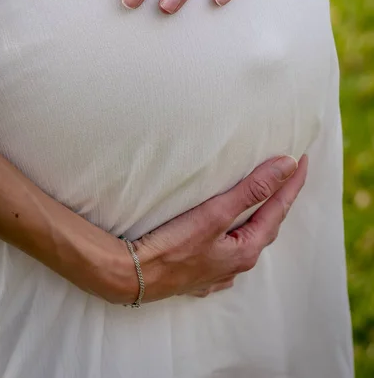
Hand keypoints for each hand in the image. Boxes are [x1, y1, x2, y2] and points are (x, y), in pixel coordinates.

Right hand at [127, 155, 306, 302]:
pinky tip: (230, 238)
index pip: (279, 208)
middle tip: (288, 176)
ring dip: (258, 218)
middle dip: (280, 199)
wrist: (132, 275)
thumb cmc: (172, 245)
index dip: (292, 182)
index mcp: (246, 249)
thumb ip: (252, 190)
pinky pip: (227, 254)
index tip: (302, 159)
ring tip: (263, 201)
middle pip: (266, 225)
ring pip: (247, 239)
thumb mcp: (216, 213)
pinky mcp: (199, 274)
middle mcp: (236, 264)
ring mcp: (217, 272)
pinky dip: (235, 237)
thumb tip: (287, 167)